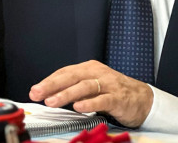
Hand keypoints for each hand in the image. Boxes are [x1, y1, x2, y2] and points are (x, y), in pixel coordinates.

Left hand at [28, 60, 152, 127]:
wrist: (143, 98)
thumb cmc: (114, 92)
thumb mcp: (92, 86)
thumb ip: (74, 88)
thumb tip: (49, 94)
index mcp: (89, 68)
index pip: (65, 72)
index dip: (49, 81)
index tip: (35, 90)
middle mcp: (97, 73)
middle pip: (72, 76)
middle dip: (53, 85)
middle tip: (37, 93)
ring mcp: (109, 85)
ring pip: (85, 87)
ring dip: (67, 94)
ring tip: (52, 101)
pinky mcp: (118, 98)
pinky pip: (102, 100)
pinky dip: (90, 103)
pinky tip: (78, 107)